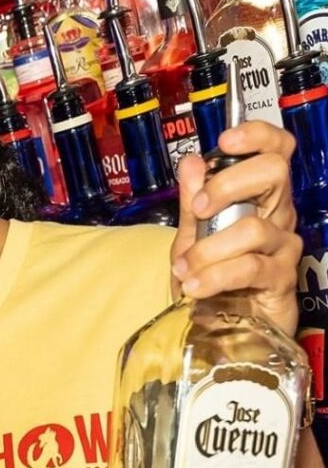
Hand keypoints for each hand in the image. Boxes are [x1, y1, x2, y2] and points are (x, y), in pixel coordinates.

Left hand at [171, 121, 300, 338]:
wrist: (221, 331)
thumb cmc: (212, 283)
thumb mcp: (191, 239)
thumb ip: (192, 202)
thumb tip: (190, 161)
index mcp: (259, 198)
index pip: (276, 150)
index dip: (257, 136)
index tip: (224, 141)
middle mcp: (278, 216)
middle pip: (275, 171)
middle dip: (228, 184)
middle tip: (199, 209)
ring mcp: (283, 246)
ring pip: (253, 228)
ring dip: (209, 249)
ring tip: (184, 269)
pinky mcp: (282, 279)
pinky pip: (250, 267)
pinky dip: (215, 276)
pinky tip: (195, 287)